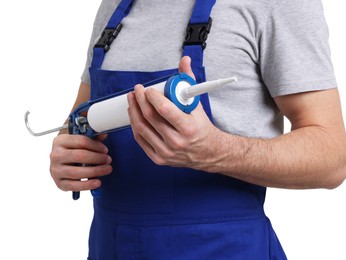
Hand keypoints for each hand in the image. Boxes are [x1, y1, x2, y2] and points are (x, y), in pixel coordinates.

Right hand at [49, 134, 111, 191]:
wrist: (61, 163)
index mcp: (60, 141)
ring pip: (77, 172)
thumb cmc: (73, 150)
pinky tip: (98, 182)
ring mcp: (56, 170)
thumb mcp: (80, 141)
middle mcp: (55, 155)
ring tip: (107, 169)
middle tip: (108, 159)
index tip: (105, 150)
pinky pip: (74, 186)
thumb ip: (92, 138)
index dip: (96, 146)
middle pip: (80, 156)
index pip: (81, 141)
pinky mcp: (59, 182)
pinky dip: (87, 185)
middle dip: (97, 158)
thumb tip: (104, 135)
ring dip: (95, 171)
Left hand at [127, 56, 220, 170]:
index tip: (148, 89)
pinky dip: (135, 125)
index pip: (164, 109)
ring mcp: (166, 152)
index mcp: (188, 128)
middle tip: (137, 90)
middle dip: (139, 100)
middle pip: (150, 117)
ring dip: (133, 111)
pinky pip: (140, 139)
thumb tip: (184, 60)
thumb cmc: (201, 127)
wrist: (207, 152)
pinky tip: (134, 115)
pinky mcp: (158, 158)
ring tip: (132, 100)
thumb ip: (188, 81)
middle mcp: (176, 142)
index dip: (152, 97)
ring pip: (141, 128)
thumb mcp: (197, 103)